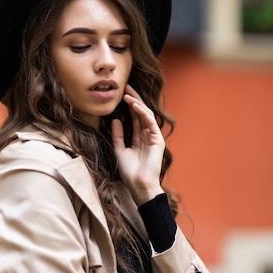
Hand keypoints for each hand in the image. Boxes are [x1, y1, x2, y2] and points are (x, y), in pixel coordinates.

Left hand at [111, 84, 164, 204]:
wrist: (138, 185)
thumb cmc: (129, 172)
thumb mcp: (119, 150)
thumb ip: (117, 135)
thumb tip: (115, 119)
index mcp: (138, 137)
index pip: (134, 117)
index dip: (128, 105)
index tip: (120, 94)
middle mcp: (146, 135)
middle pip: (141, 113)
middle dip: (134, 99)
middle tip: (126, 87)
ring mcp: (153, 137)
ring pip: (146, 115)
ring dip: (137, 104)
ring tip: (127, 95)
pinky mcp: (157, 140)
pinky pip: (150, 123)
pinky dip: (143, 113)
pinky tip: (135, 106)